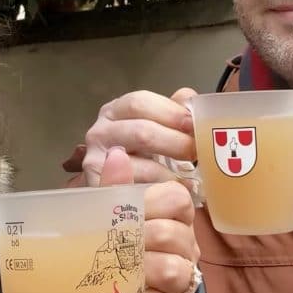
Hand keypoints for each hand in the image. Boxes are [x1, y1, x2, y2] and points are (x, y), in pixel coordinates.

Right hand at [75, 88, 198, 185]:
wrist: (115, 195)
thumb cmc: (138, 155)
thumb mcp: (154, 127)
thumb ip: (172, 110)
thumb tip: (188, 97)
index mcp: (114, 111)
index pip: (140, 103)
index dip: (170, 112)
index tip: (193, 124)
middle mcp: (100, 133)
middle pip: (142, 132)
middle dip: (176, 143)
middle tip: (196, 153)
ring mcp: (95, 162)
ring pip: (139, 166)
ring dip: (170, 174)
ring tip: (190, 180)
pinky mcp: (100, 192)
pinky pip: (136, 193)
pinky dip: (160, 195)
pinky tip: (175, 195)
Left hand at [99, 147, 199, 292]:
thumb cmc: (113, 245)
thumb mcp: (109, 216)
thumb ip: (115, 189)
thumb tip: (116, 154)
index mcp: (173, 213)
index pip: (176, 198)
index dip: (145, 206)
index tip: (121, 218)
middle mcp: (186, 243)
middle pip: (169, 234)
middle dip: (133, 243)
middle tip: (110, 251)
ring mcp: (186, 277)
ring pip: (173, 271)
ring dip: (137, 275)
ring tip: (116, 277)